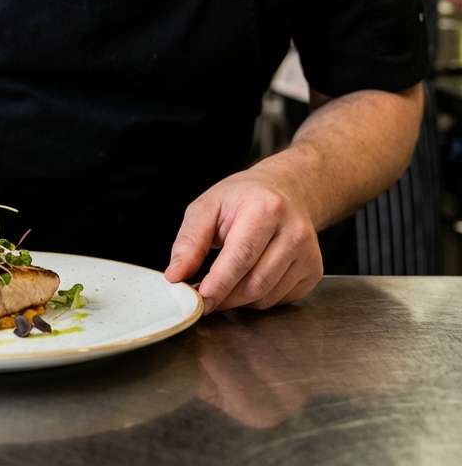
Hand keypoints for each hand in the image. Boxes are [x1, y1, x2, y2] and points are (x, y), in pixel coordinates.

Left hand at [164, 167, 321, 313]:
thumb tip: (175, 275)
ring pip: (267, 296)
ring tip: (225, 282)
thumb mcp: (208, 206)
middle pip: (255, 283)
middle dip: (225, 297)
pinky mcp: (314, 270)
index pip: (241, 256)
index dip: (219, 283)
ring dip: (239, 300)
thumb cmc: (243, 198)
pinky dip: (258, 298)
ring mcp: (308, 253)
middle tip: (204, 297)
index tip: (199, 299)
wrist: (286, 190)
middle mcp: (293, 231)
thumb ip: (190, 240)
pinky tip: (249, 278)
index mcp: (265, 209)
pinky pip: (280, 300)